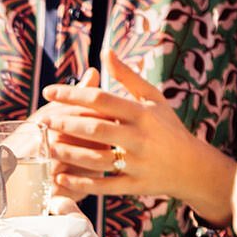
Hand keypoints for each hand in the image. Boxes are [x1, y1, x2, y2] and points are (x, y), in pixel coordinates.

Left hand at [40, 52, 232, 217]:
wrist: (193, 167)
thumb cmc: (168, 128)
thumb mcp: (153, 99)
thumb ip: (127, 76)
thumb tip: (104, 51)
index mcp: (142, 113)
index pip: (101, 100)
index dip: (72, 95)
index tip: (48, 91)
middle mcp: (139, 138)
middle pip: (96, 129)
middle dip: (66, 124)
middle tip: (44, 119)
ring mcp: (137, 163)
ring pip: (97, 159)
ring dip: (70, 154)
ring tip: (49, 146)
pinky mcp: (135, 186)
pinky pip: (104, 186)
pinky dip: (81, 183)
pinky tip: (62, 177)